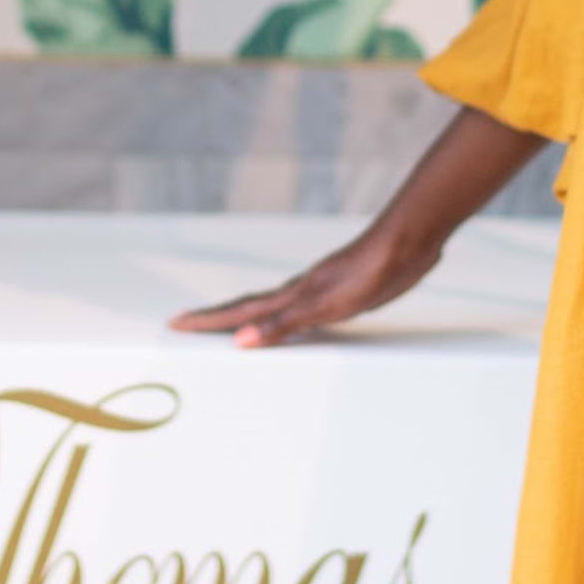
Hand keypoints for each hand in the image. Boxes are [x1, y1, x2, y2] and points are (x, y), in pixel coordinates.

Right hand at [171, 224, 444, 347]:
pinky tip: (293, 322)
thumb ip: (285, 322)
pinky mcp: (340, 292)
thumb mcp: (327, 305)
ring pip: (273, 307)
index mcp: (293, 295)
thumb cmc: (372, 270)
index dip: (208, 320)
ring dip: (247, 317)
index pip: (240, 311)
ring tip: (230, 328)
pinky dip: (283, 318)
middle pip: (249, 306)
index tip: (176, 323)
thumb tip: (241, 341)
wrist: (407, 242)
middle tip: (188, 324)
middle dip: (217, 318)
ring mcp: (319, 289)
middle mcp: (300, 290)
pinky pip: (298, 309)